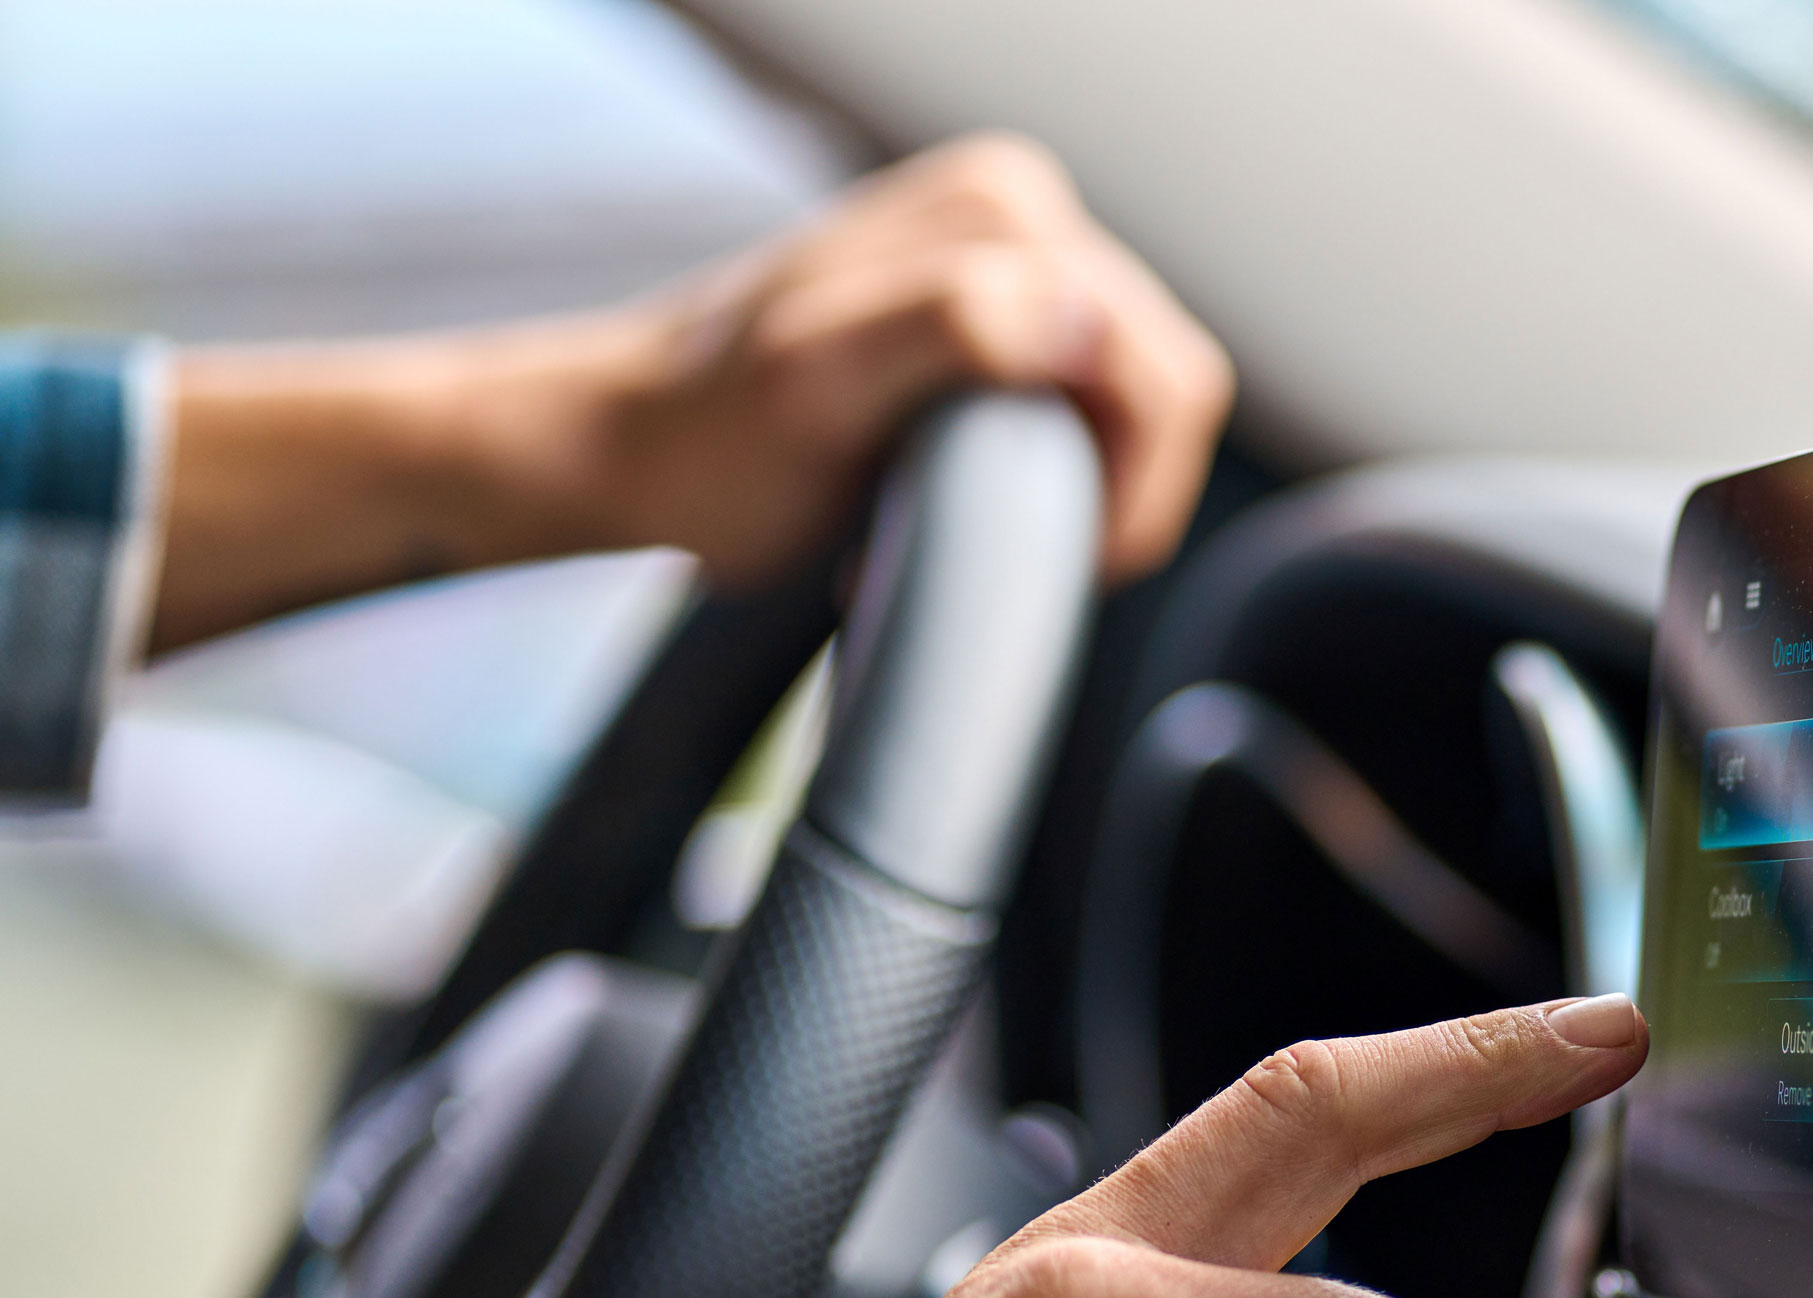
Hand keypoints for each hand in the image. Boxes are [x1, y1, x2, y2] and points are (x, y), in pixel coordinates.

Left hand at [154, 135, 1231, 647]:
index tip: (1047, 560)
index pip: (1159, 371)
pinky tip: (972, 494)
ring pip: (1143, 401)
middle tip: (1014, 554)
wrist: (638, 448)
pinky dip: (1062, 471)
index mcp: (1003, 215)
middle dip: (1113, 492)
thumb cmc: (713, 445)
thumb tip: (1082, 314)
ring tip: (981, 527)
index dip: (1130, 494)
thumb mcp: (818, 386)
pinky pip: (1099, 400)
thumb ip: (956, 326)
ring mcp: (1016, 259)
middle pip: (1166, 383)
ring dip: (1086, 488)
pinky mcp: (1006, 310)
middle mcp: (1021, 212)